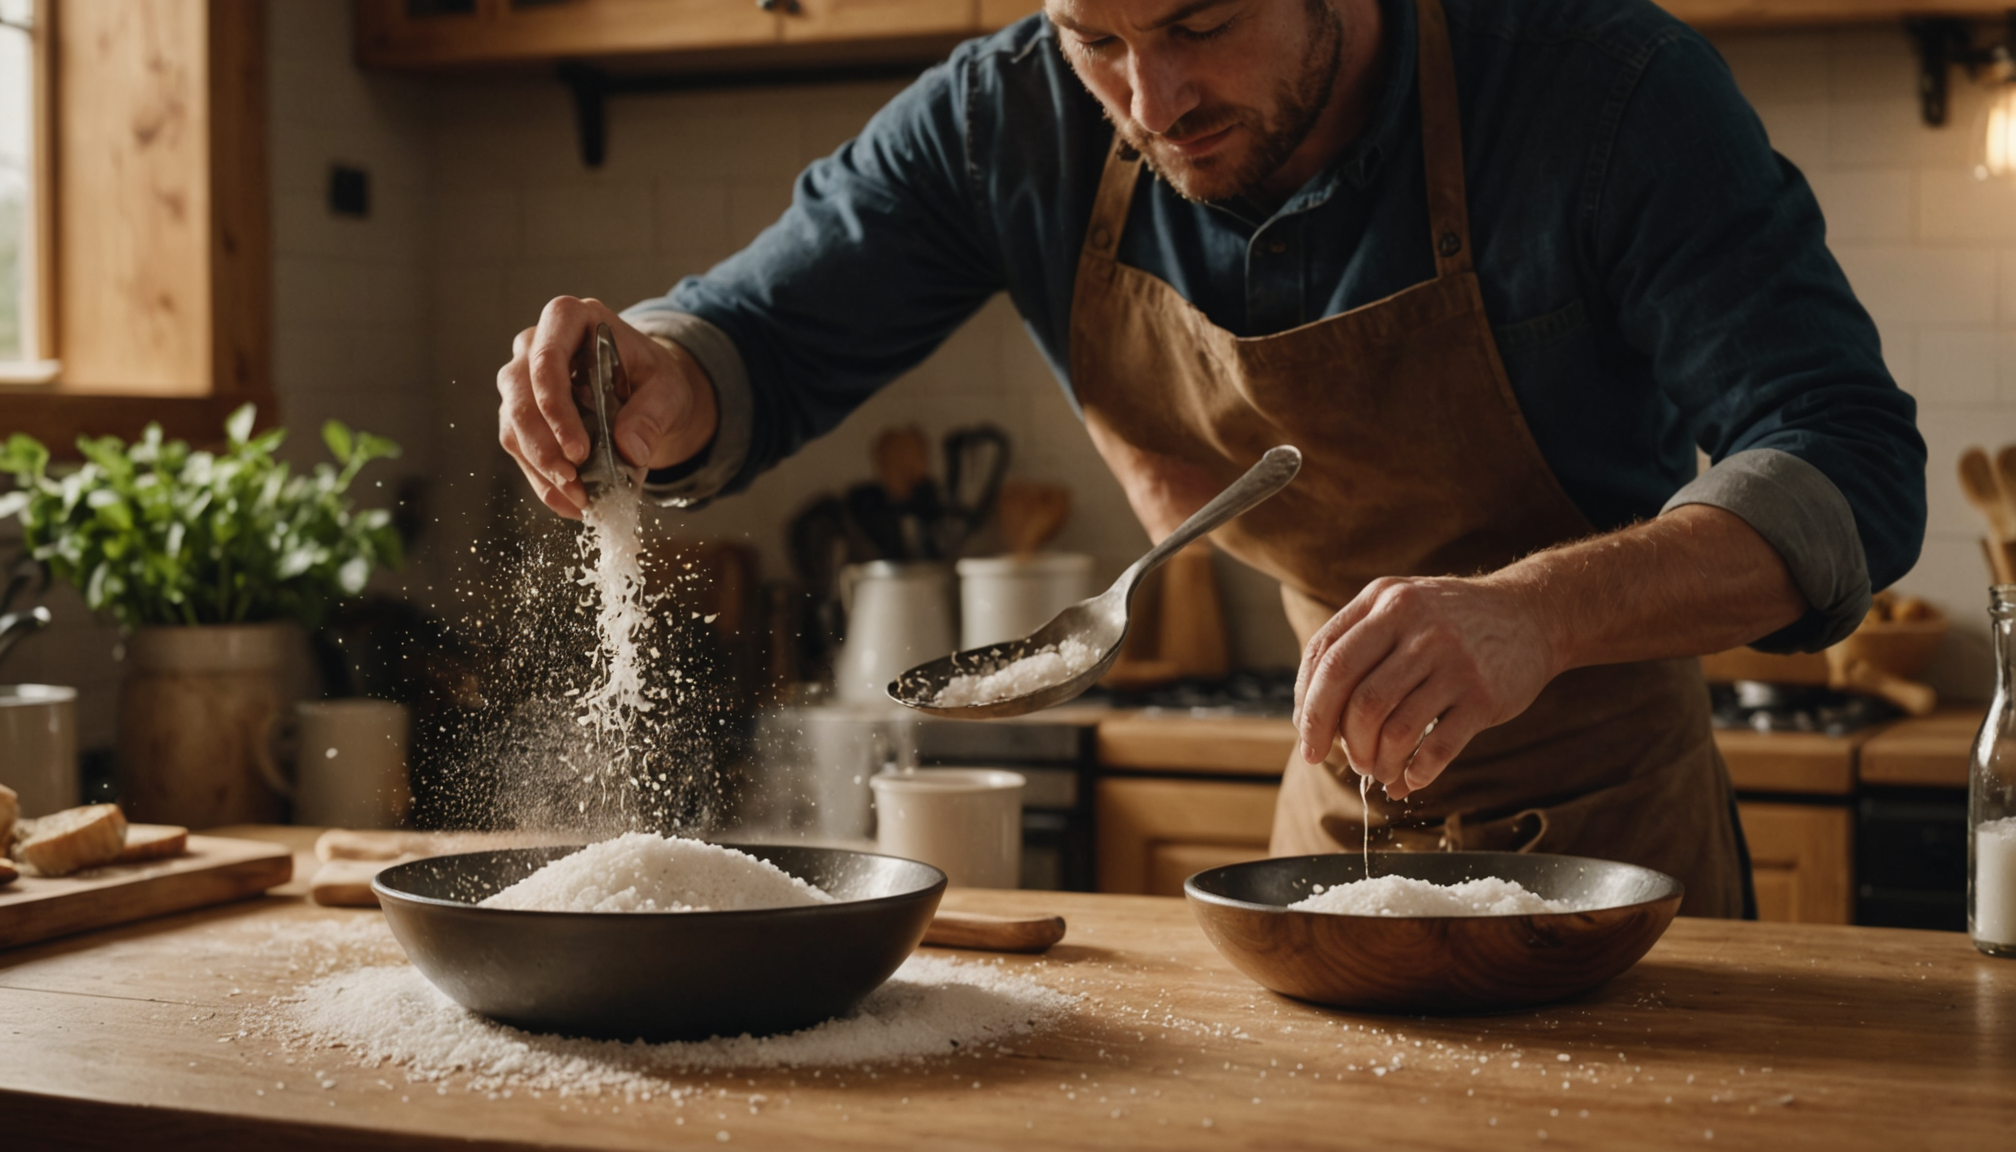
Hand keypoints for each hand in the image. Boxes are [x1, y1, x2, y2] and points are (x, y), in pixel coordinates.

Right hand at [496, 296, 719, 518]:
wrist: (647, 392)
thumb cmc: (654, 379)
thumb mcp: (669, 390)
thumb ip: (653, 414)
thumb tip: (630, 450)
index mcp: (569, 319)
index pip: (546, 359)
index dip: (555, 407)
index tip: (578, 451)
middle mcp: (534, 345)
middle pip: (519, 394)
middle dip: (543, 446)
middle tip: (574, 482)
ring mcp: (521, 380)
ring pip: (512, 425)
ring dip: (541, 469)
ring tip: (578, 500)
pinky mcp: (520, 414)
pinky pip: (519, 448)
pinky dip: (542, 480)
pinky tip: (569, 501)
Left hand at [1290, 575, 1564, 800]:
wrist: (1533, 614)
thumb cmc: (1451, 620)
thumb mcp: (1400, 606)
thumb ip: (1354, 643)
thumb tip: (1309, 713)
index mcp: (1385, 602)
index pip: (1326, 659)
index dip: (1310, 706)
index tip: (1308, 737)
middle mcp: (1417, 627)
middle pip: (1357, 700)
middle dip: (1341, 741)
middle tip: (1344, 760)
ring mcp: (1453, 662)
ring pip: (1395, 729)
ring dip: (1378, 761)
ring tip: (1378, 769)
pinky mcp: (1484, 696)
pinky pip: (1438, 748)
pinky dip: (1416, 773)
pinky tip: (1410, 779)